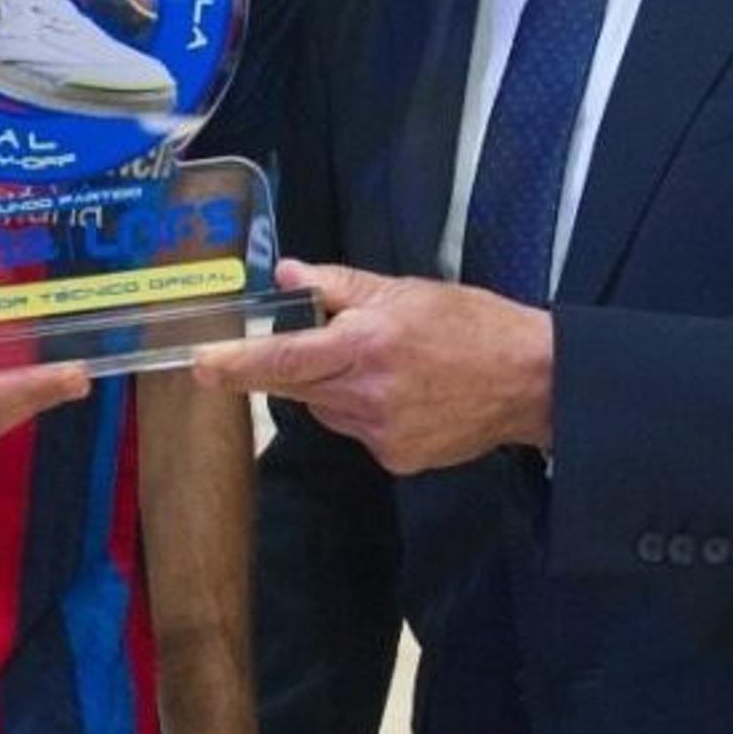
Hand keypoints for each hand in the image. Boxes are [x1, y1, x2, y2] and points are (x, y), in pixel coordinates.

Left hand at [195, 261, 551, 474]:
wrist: (530, 381)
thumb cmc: (472, 325)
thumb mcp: (406, 290)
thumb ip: (340, 285)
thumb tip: (287, 275)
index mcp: (367, 344)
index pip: (285, 358)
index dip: (238, 364)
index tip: (202, 366)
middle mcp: (367, 394)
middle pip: (297, 386)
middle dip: (295, 365)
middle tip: (331, 345)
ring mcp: (381, 433)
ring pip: (324, 410)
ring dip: (334, 388)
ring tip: (385, 367)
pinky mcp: (395, 458)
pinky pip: (355, 432)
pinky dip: (364, 412)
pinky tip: (403, 396)